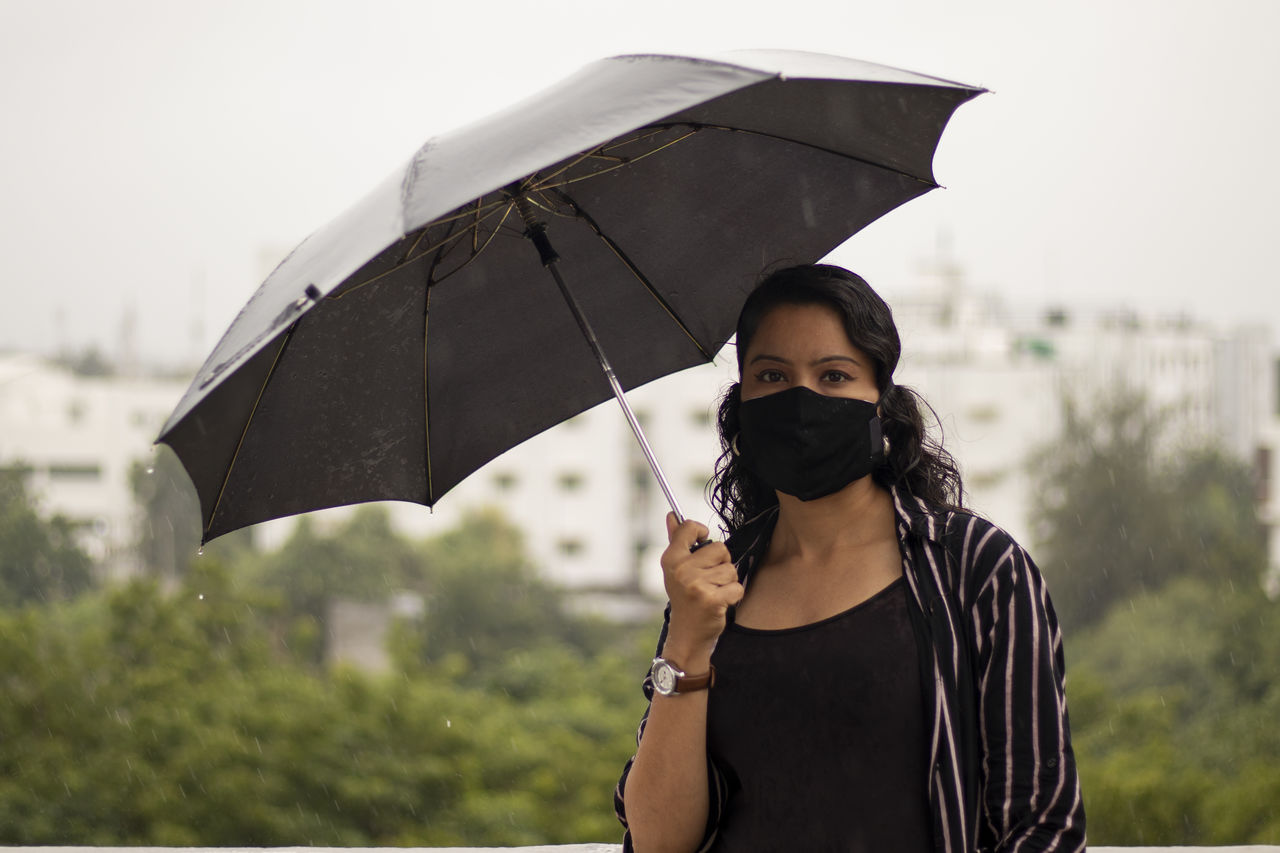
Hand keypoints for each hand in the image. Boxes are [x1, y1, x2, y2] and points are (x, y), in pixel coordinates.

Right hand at [659, 513, 743, 667]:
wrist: (687, 634)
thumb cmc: (684, 598)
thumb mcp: (676, 570)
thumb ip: (676, 541)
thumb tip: (672, 515)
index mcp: (671, 559)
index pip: (690, 527)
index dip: (701, 532)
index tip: (702, 544)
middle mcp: (681, 570)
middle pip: (720, 548)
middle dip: (720, 563)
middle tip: (708, 579)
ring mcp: (696, 585)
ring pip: (730, 569)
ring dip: (727, 582)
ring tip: (713, 592)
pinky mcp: (712, 600)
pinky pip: (737, 587)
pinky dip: (733, 596)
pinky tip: (720, 603)